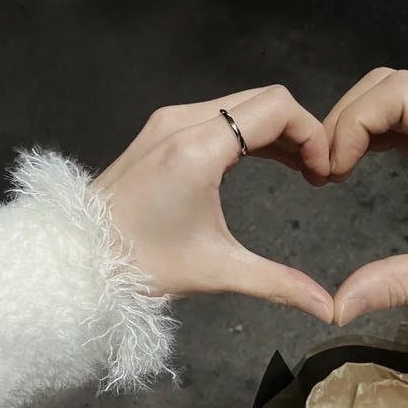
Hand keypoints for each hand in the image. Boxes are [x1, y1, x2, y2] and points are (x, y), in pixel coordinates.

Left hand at [92, 86, 333, 321]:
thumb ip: (279, 283)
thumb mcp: (217, 270)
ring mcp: (168, 121)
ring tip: (299, 169)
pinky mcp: (161, 130)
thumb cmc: (140, 263)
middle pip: (264, 99)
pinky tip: (265, 161)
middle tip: (316, 173)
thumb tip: (327, 308)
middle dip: (300, 132)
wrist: (80, 258)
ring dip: (276, 131)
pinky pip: (220, 114)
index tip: (323, 172)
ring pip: (243, 104)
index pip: (277, 108)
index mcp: (198, 148)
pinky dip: (250, 132)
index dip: (313, 133)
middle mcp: (182, 121)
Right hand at [324, 68, 407, 324]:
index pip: (399, 92)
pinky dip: (375, 133)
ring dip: (358, 123)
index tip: (334, 169)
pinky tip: (353, 163)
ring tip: (333, 168)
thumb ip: (397, 284)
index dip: (354, 121)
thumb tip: (337, 307)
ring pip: (396, 95)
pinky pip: (407, 118)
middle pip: (392, 84)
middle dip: (348, 118)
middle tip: (323, 167)